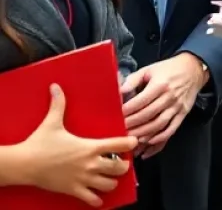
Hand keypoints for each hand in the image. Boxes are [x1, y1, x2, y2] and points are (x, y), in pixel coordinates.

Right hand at [16, 85, 136, 206]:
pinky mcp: (72, 191)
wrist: (24, 165)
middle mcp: (90, 164)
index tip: (133, 141)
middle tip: (121, 161)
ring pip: (109, 185)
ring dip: (112, 180)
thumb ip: (58, 103)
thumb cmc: (40, 143)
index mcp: (90, 147)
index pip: (119, 145)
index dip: (130, 143)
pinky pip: (91, 199)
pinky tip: (97, 194)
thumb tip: (56, 86)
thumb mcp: (52, 121)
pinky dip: (97, 198)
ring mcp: (82, 179)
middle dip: (124, 165)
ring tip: (110, 175)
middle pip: (119, 168)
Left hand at [121, 53, 206, 153]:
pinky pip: (171, 130)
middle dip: (131, 126)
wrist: (193, 68)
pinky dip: (159, 140)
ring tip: (130, 141)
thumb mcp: (150, 69)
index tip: (116, 118)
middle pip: (148, 115)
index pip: (140, 102)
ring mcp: (177, 107)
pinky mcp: (182, 114)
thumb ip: (133, 80)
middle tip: (119, 132)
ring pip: (158, 125)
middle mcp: (169, 96)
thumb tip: (119, 91)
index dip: (127, 111)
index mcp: (160, 84)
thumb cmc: (168, 69)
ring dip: (143, 135)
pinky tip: (148, 146)